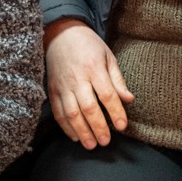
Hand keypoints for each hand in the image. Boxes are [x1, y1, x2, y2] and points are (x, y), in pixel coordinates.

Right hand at [44, 17, 134, 148]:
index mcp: (94, 68)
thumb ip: (118, 80)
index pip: (107, 94)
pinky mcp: (52, 91)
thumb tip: (129, 100)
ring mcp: (62, 86)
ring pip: (71, 113)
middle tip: (106, 141)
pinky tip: (75, 136)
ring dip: (82, 131)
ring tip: (91, 144)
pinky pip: (58, 113)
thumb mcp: (108, 57)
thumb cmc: (89, 46)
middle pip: (88, 107)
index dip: (115, 112)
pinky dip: (66, 127)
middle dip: (98, 127)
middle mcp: (77, 79)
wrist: (61, 35)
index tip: (122, 126)